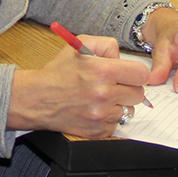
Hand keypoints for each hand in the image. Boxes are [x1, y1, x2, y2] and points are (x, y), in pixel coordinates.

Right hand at [8, 34, 150, 137]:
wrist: (35, 99)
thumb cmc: (58, 72)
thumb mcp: (81, 44)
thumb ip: (108, 45)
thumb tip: (123, 58)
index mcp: (103, 71)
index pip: (141, 74)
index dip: (136, 73)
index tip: (129, 74)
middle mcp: (104, 95)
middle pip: (139, 94)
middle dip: (129, 88)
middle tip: (114, 85)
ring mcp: (100, 116)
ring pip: (128, 110)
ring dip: (119, 104)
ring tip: (101, 98)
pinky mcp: (96, 132)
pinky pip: (116, 125)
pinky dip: (109, 118)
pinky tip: (95, 110)